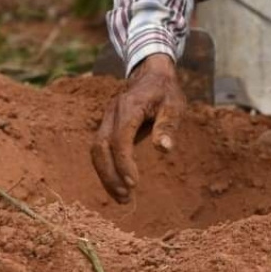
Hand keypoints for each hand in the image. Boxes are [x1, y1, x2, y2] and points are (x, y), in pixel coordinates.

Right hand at [91, 53, 186, 202]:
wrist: (152, 74)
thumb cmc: (166, 91)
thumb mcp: (174, 105)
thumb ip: (168, 126)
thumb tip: (164, 149)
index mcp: (129, 106)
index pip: (120, 139)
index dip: (124, 163)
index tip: (134, 183)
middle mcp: (112, 112)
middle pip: (100, 148)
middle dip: (110, 175)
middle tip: (126, 197)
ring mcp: (106, 118)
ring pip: (96, 150)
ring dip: (105, 175)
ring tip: (122, 196)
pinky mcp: (106, 125)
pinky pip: (99, 149)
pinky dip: (105, 168)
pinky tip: (117, 183)